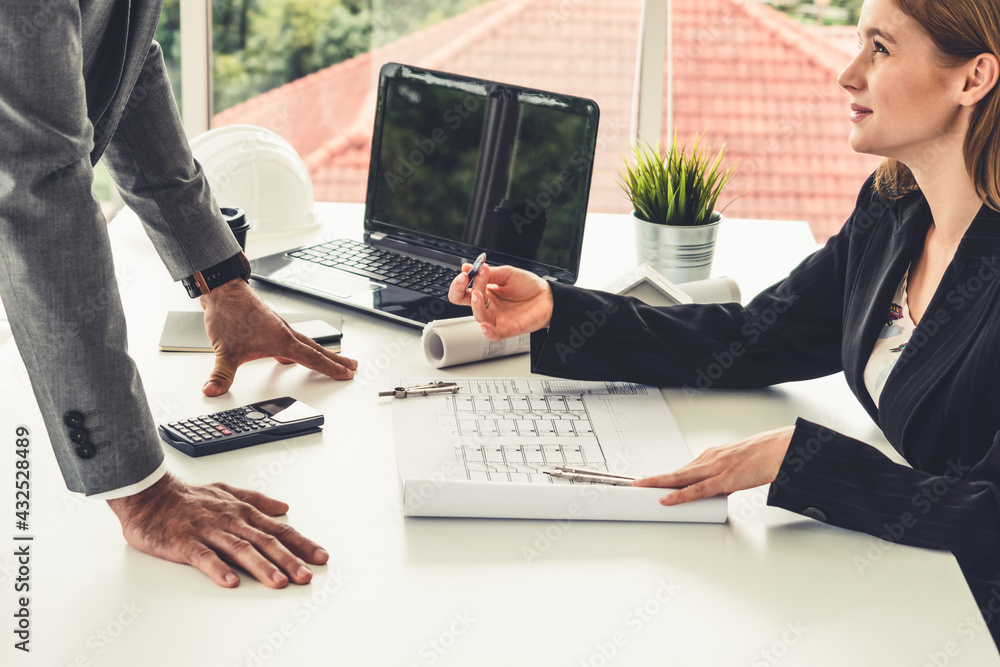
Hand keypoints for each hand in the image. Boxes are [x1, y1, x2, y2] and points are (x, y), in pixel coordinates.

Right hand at [107, 472, 327, 587]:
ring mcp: (208, 531)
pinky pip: (203, 556)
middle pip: (265, 542)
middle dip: (289, 560)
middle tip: (306, 576)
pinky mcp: (185, 542)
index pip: (279, 529)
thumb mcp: (227, 492)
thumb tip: (284, 507)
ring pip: (240, 549)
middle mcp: (231, 520)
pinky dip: (217, 568)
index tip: (320, 557)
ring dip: (261, 566)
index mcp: (242, 512)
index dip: (301, 543)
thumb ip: (257, 500)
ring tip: (278, 582)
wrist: (149, 494)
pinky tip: (230, 581)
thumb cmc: (188, 498)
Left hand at [200, 279, 357, 395]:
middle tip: (352, 366)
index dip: (331, 368)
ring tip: (330, 360)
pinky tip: (290, 353)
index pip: (312, 358)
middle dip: (335, 360)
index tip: (346, 374)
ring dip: (320, 352)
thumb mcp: (225, 351)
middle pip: (316, 349)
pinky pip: (293, 338)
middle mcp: (284, 332)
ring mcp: (278, 327)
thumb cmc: (230, 314)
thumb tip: (213, 389)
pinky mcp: (269, 324)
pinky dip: (300, 347)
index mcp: (282, 340)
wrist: (222, 291)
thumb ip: (221, 374)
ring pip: (306, 343)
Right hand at [448, 262, 553, 340]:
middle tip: (466, 279)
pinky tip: (484, 326)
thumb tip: (468, 267)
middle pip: (464, 302)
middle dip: (459, 290)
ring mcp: (496, 318)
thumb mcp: (507, 274)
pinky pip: (494, 334)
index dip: (459, 282)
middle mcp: (488, 306)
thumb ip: (489, 273)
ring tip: (478, 293)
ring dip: (475, 304)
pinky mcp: (507, 328)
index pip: (463, 290)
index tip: (465, 272)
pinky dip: (488, 332)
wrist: (548, 297)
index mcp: (485, 292)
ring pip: (478, 315)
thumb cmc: (528, 286)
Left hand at [633, 426, 794, 504]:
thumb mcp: (738, 465)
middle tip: (635, 484)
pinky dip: (679, 496)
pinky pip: (697, 490)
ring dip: (658, 484)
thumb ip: (724, 477)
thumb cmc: (764, 457)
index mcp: (712, 455)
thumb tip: (715, 491)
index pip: (683, 468)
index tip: (649, 482)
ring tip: (640, 489)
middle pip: (676, 472)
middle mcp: (710, 459)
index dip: (664, 476)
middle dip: (653, 479)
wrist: (781, 450)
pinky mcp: (725, 480)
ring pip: (680, 478)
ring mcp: (716, 469)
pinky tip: (666, 500)